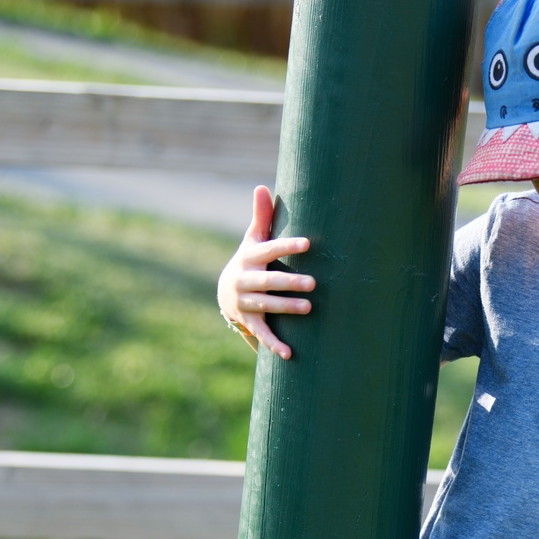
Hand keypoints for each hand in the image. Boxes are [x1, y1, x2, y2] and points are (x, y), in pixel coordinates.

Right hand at [217, 185, 313, 358]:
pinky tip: (289, 353)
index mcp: (250, 257)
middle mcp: (244, 280)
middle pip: (268, 281)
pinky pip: (261, 333)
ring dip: (287, 307)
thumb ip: (261, 217)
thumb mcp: (252, 240)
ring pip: (266, 305)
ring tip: (309, 308)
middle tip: (313, 282)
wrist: (224, 293)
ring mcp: (245, 302)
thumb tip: (261, 186)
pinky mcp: (248, 321)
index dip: (287, 246)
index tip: (308, 243)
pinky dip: (273, 344)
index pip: (270, 250)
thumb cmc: (249, 261)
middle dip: (289, 282)